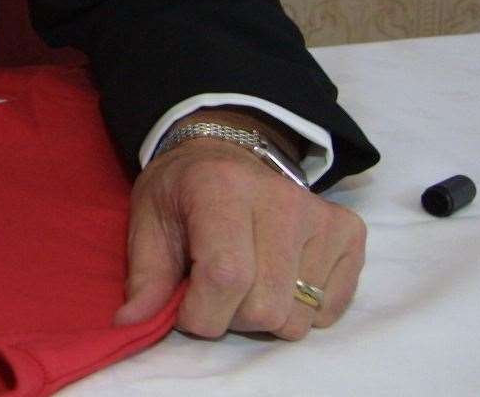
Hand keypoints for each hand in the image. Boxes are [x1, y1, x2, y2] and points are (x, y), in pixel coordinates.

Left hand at [114, 135, 365, 339]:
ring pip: (298, 316)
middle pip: (266, 306)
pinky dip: (300, 309)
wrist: (225, 155)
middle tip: (215, 291)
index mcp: (221, 188)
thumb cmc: (182, 194)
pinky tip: (278, 277)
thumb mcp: (149, 223)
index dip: (201, 313)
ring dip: (265, 316)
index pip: (226, 276)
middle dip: (231, 317)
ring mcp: (320, 215)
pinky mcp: (349, 232)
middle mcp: (280, 197)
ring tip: (247, 281)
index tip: (184, 310)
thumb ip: (145, 277)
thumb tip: (130, 324)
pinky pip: (329, 309)